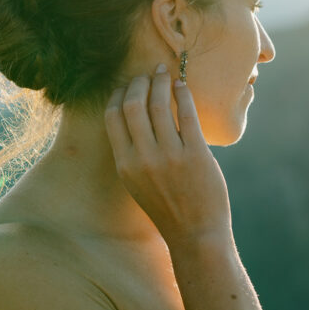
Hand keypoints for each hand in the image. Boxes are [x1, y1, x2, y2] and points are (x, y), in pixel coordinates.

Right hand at [104, 65, 232, 245]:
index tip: (126, 85)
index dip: (118, 94)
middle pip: (133, 105)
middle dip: (138, 83)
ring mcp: (170, 156)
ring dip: (160, 83)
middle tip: (147, 74)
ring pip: (159, 105)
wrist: (195, 235)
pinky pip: (187, 114)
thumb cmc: (167, 208)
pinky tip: (182, 86)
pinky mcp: (195, 154)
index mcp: (125, 165)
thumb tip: (135, 117)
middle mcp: (143, 159)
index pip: (113, 117)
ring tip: (165, 74)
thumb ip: (133, 154)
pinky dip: (183, 94)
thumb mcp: (138, 183)